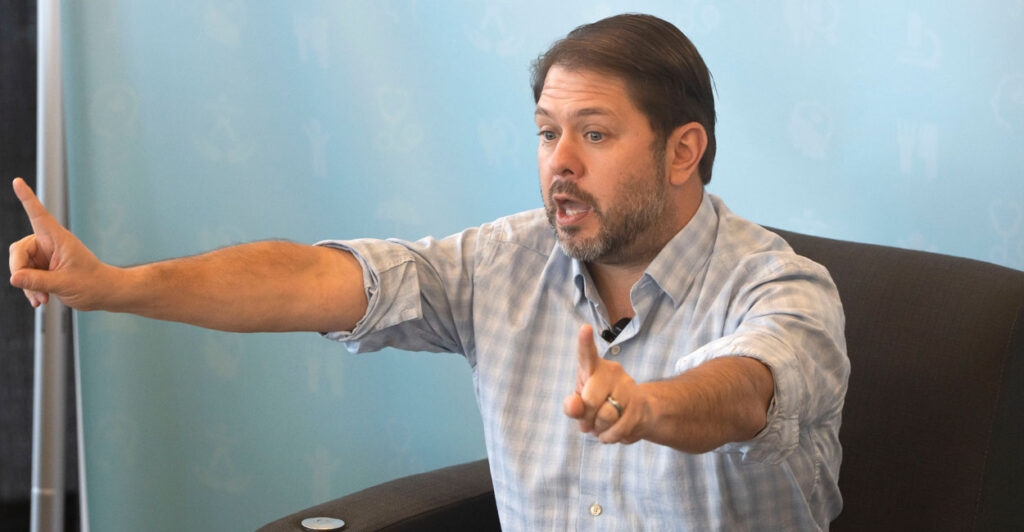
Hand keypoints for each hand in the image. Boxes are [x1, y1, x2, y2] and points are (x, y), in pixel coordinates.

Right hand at [8, 177, 110, 309]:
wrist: (105, 294)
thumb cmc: (92, 284)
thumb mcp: (64, 284)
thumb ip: (38, 280)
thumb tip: (13, 277)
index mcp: (58, 239)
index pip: (39, 215)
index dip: (27, 198)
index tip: (17, 181)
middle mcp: (49, 244)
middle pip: (19, 250)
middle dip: (20, 271)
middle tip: (34, 291)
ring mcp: (45, 256)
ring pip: (21, 266)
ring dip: (27, 285)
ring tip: (42, 300)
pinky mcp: (44, 268)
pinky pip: (26, 276)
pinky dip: (30, 289)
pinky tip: (39, 302)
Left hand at [562, 324, 651, 443]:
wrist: (635, 413)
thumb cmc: (599, 404)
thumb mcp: (580, 405)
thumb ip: (572, 406)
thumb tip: (574, 406)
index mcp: (592, 367)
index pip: (586, 353)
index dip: (584, 342)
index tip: (584, 328)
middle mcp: (612, 371)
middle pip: (590, 400)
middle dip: (586, 418)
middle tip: (588, 421)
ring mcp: (628, 386)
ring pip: (606, 416)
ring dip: (599, 429)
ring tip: (601, 426)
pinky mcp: (640, 404)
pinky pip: (619, 429)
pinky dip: (611, 437)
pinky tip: (612, 432)